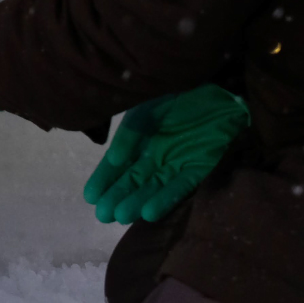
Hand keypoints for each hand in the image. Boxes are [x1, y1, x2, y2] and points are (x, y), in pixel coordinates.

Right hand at [83, 84, 248, 224]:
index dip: (103, 181)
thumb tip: (114, 160)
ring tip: (121, 216)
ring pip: (154, 187)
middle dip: (118, 197)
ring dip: (138, 202)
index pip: (116, 165)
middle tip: (103, 215)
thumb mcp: (143, 110)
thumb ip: (129, 135)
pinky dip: (166, 199)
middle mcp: (155, 156)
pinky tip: (149, 212)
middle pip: (134, 181)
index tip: (90, 198)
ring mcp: (177, 163)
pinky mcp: (200, 167)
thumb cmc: (174, 94)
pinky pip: (182, 186)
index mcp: (138, 141)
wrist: (214, 85)